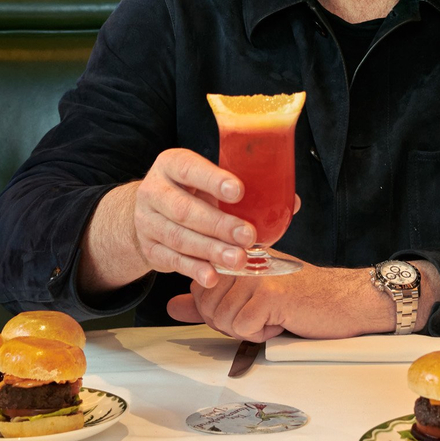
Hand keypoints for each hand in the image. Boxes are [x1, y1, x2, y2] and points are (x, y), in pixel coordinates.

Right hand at [128, 148, 283, 286]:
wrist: (148, 211)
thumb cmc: (190, 191)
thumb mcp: (208, 181)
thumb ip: (244, 190)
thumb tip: (293, 203)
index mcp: (172, 164)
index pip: (190, 169)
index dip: (214, 180)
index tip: (239, 191)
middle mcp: (154, 190)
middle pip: (185, 209)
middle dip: (219, 225)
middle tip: (248, 236)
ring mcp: (147, 221)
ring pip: (179, 238)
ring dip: (211, 250)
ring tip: (238, 259)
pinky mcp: (149, 248)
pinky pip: (172, 261)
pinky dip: (194, 270)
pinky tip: (213, 276)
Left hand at [166, 264, 396, 340]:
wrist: (345, 301)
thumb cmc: (303, 298)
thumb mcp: (250, 297)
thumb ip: (208, 300)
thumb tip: (174, 306)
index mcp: (236, 255)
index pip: (199, 288)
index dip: (217, 310)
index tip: (245, 307)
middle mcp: (243, 258)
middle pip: (206, 306)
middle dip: (230, 322)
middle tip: (261, 315)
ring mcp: (254, 273)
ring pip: (221, 319)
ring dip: (248, 329)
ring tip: (273, 315)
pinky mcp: (268, 294)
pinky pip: (242, 328)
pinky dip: (261, 334)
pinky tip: (281, 320)